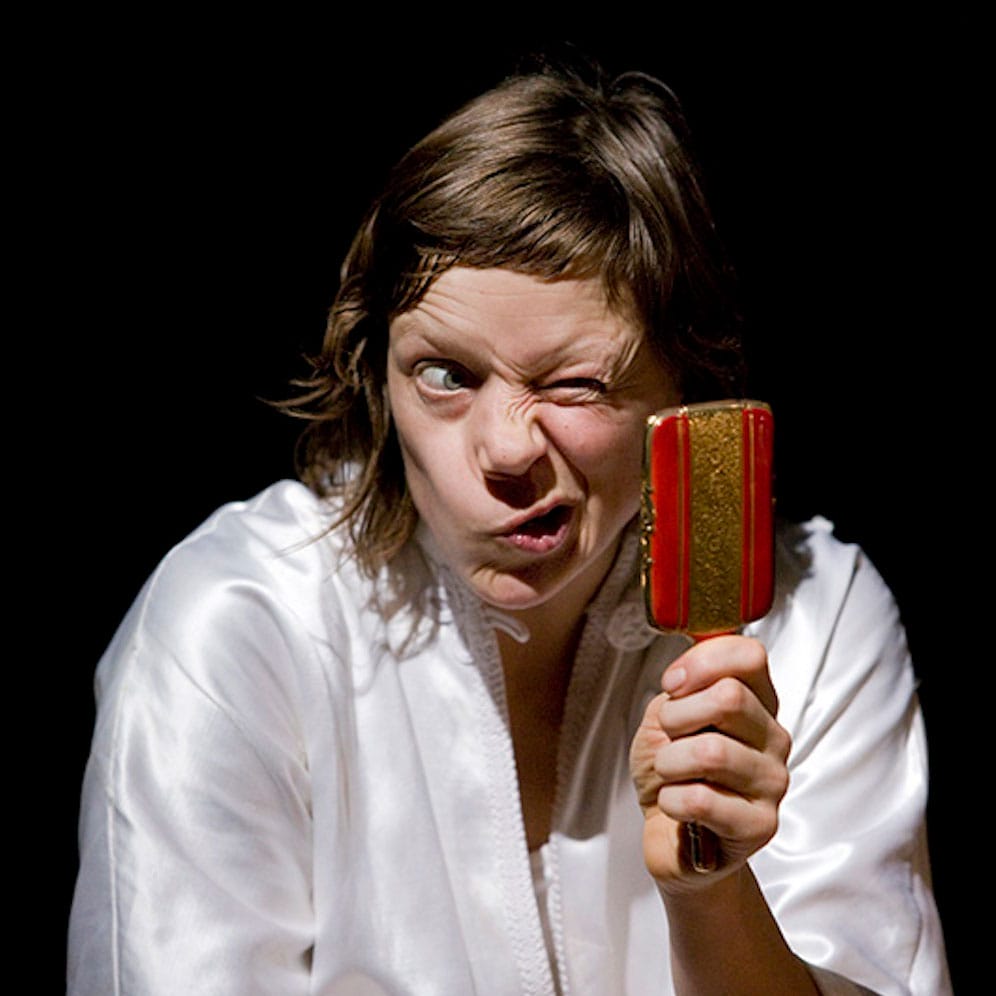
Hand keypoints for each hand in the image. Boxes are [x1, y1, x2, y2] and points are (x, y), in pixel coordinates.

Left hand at [629, 635, 790, 893]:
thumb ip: (682, 689)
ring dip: (669, 762)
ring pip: (711, 751)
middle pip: (730, 697)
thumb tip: (684, 677)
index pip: (749, 656)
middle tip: (669, 738)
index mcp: (757, 702)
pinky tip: (676, 805)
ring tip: (671, 775)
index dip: (701, 663)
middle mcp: (773, 738)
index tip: (671, 684)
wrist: (668, 832)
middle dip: (677, 716)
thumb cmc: (671, 772)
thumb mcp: (666, 716)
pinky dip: (671, 800)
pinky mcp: (761, 825)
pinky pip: (700, 799)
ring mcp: (773, 782)